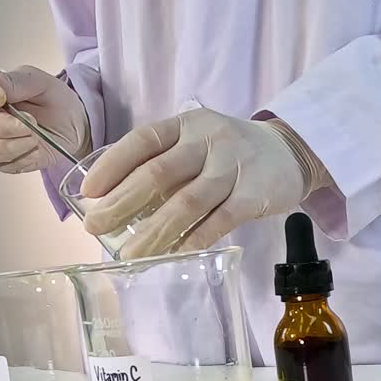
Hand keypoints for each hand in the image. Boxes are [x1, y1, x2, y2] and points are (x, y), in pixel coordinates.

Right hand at [0, 54, 89, 173]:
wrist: (75, 124)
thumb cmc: (53, 98)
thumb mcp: (36, 81)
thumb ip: (7, 79)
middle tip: (28, 121)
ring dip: (8, 145)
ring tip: (33, 136)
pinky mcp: (1, 161)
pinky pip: (1, 165)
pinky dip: (22, 157)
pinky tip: (36, 148)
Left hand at [80, 109, 312, 258]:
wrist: (291, 151)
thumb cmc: (230, 153)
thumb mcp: (197, 143)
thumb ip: (166, 165)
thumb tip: (118, 204)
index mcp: (187, 125)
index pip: (143, 141)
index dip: (112, 165)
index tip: (89, 192)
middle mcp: (208, 140)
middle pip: (159, 173)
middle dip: (122, 202)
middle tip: (95, 227)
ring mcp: (233, 167)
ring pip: (187, 201)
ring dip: (154, 230)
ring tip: (130, 254)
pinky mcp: (254, 195)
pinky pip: (219, 221)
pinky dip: (194, 240)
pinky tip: (174, 255)